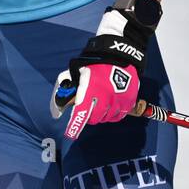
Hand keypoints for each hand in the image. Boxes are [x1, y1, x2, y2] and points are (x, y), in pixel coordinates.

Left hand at [50, 6, 150, 140]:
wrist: (121, 54)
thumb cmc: (97, 63)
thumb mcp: (80, 72)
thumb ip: (70, 88)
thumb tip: (59, 106)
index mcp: (91, 87)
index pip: (82, 111)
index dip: (75, 125)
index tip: (71, 134)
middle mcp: (105, 96)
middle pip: (94, 118)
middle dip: (88, 116)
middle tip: (88, 109)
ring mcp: (119, 99)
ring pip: (106, 118)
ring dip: (101, 115)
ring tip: (100, 104)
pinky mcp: (129, 101)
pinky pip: (118, 116)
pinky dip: (112, 115)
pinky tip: (110, 106)